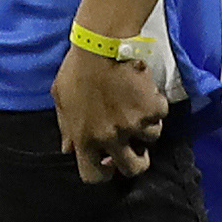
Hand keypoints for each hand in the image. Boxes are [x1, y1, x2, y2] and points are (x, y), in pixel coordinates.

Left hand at [54, 44, 165, 182]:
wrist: (100, 44)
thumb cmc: (77, 70)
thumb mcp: (61, 101)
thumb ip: (67, 129)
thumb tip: (69, 148)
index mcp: (85, 139)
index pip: (93, 176)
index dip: (103, 173)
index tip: (109, 164)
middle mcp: (110, 137)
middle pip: (133, 169)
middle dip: (138, 162)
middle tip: (138, 150)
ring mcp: (133, 124)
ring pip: (151, 139)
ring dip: (147, 125)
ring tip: (138, 107)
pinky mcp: (151, 108)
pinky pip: (160, 115)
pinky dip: (156, 104)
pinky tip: (145, 92)